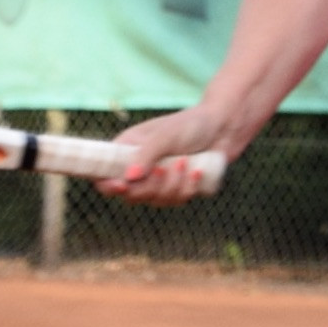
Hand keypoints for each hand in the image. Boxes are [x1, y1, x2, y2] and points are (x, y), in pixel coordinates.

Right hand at [101, 101, 239, 202]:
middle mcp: (139, 167)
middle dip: (151, 186)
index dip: (108, 185)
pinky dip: (188, 188)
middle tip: (165, 168)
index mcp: (127, 150)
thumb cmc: (191, 125)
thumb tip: (129, 177)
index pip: (104, 175)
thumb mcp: (166, 135)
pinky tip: (197, 171)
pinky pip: (176, 201)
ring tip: (186, 162)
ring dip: (173, 185)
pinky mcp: (177, 189)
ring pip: (155, 200)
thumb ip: (147, 155)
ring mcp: (158, 180)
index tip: (122, 186)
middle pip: (131, 195)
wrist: (223, 128)